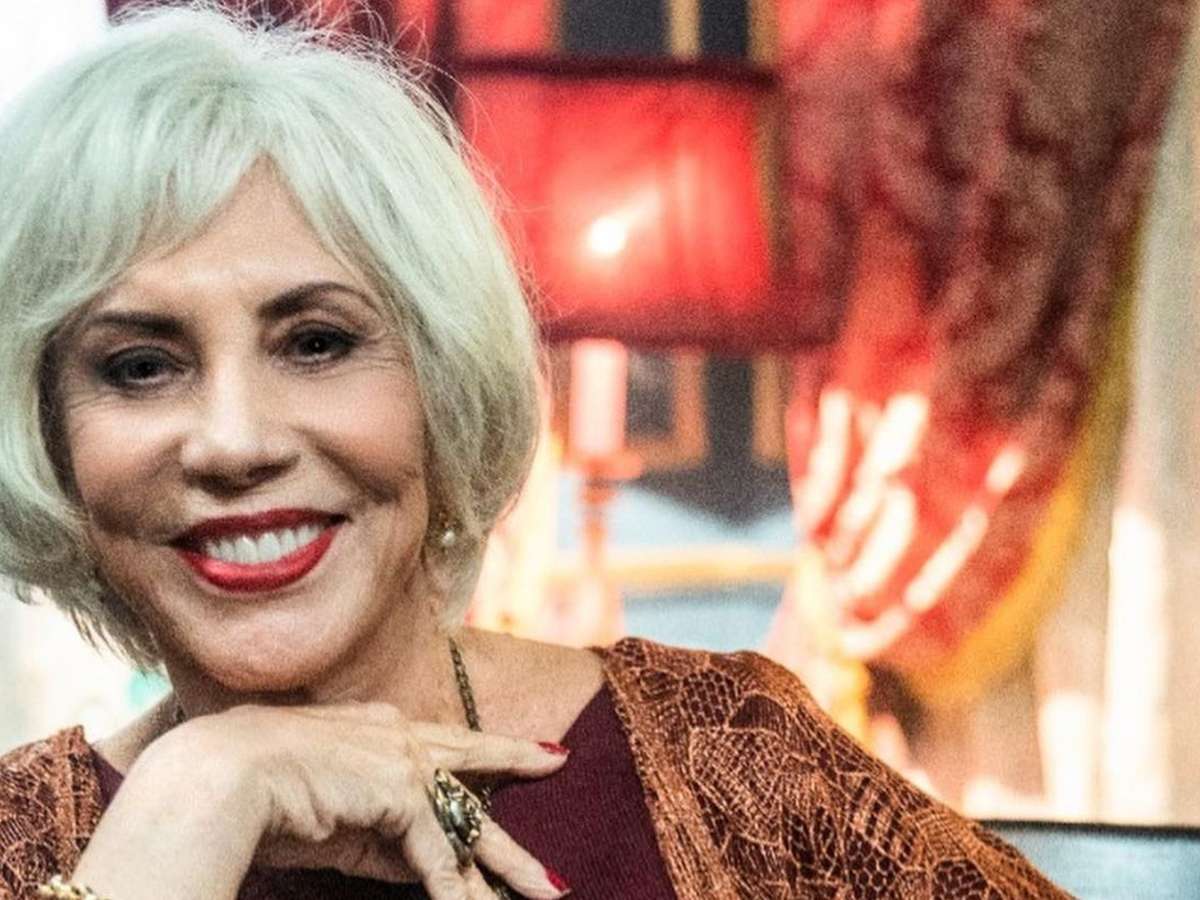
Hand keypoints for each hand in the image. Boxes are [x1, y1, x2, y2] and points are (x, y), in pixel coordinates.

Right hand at [90, 702, 569, 899]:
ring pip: (469, 820)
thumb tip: (419, 864)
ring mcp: (402, 761)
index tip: (522, 743)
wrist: (216, 778)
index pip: (439, 743)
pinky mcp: (401, 794)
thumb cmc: (248, 792)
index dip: (482, 748)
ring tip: (550, 890)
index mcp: (372, 729)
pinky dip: (457, 892)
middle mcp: (395, 736)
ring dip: (509, 865)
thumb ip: (372, 834)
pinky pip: (440, 857)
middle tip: (559, 761)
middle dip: (519, 765)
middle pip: (469, 763)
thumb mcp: (324, 814)